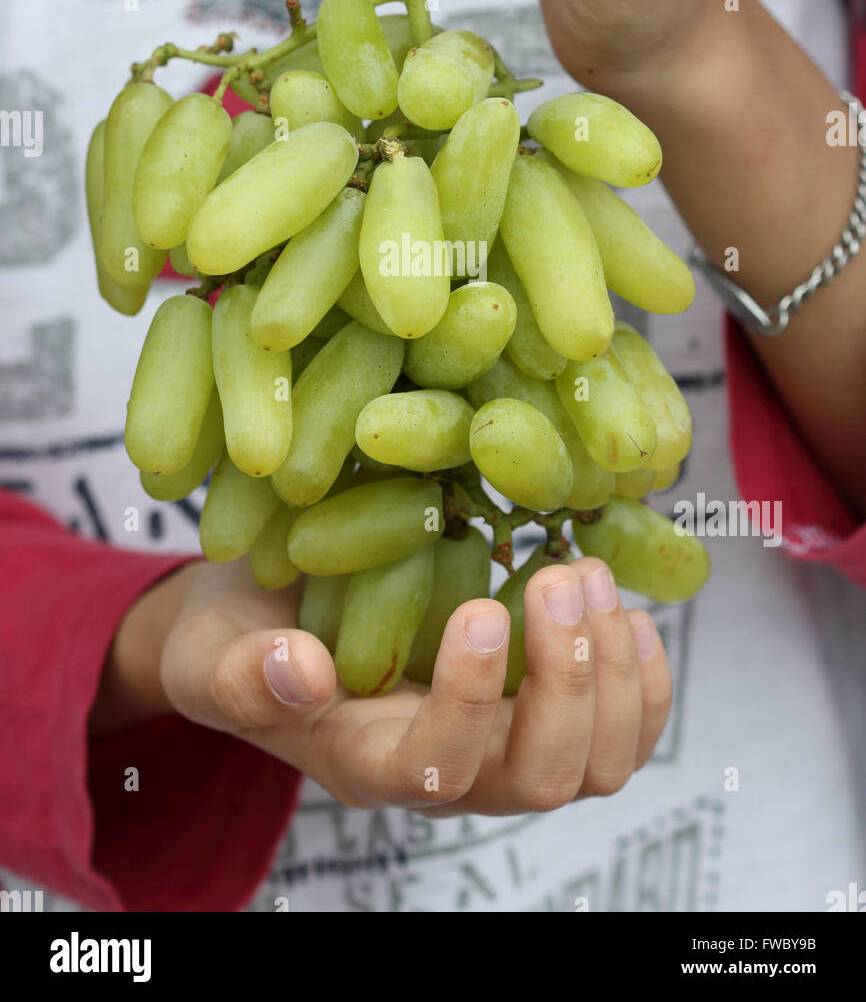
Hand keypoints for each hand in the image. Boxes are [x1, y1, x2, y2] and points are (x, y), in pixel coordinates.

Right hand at [148, 556, 670, 814]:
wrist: (266, 625)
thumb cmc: (235, 638)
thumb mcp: (209, 652)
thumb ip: (240, 675)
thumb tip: (303, 673)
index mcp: (367, 763)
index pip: (436, 770)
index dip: (473, 702)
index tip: (484, 609)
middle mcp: (448, 773)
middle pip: (537, 779)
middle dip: (567, 682)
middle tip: (563, 576)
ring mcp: (502, 748)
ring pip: (594, 766)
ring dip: (611, 674)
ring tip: (591, 575)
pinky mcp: (536, 714)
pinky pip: (621, 736)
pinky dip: (643, 684)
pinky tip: (630, 614)